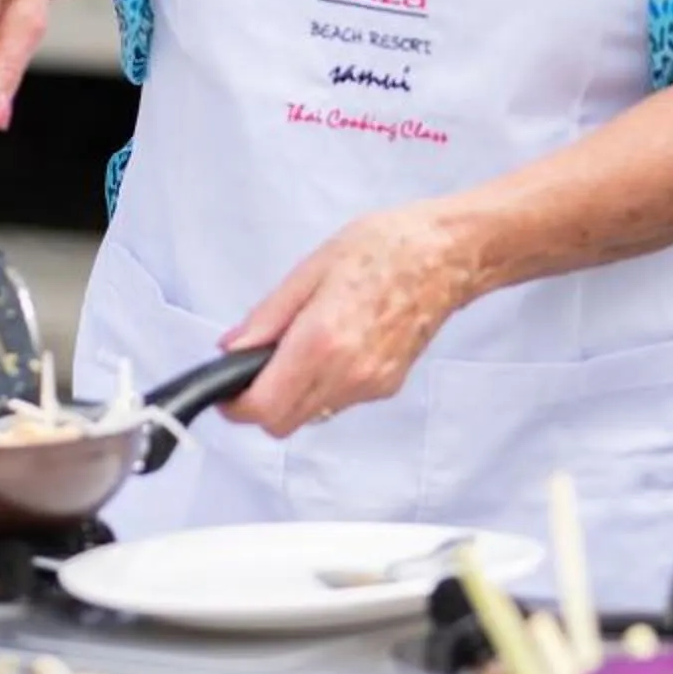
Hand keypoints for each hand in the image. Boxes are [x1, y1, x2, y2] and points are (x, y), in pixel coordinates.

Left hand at [219, 199, 474, 436]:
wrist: (445, 256)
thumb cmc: (384, 250)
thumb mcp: (310, 270)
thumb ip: (267, 316)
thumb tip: (232, 347)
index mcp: (321, 340)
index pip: (265, 407)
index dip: (236, 405)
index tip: (227, 389)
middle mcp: (347, 374)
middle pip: (283, 423)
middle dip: (260, 404)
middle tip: (253, 369)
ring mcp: (370, 386)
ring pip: (311, 416)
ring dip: (292, 396)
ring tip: (298, 348)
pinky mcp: (387, 387)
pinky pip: (339, 403)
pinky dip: (322, 387)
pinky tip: (331, 348)